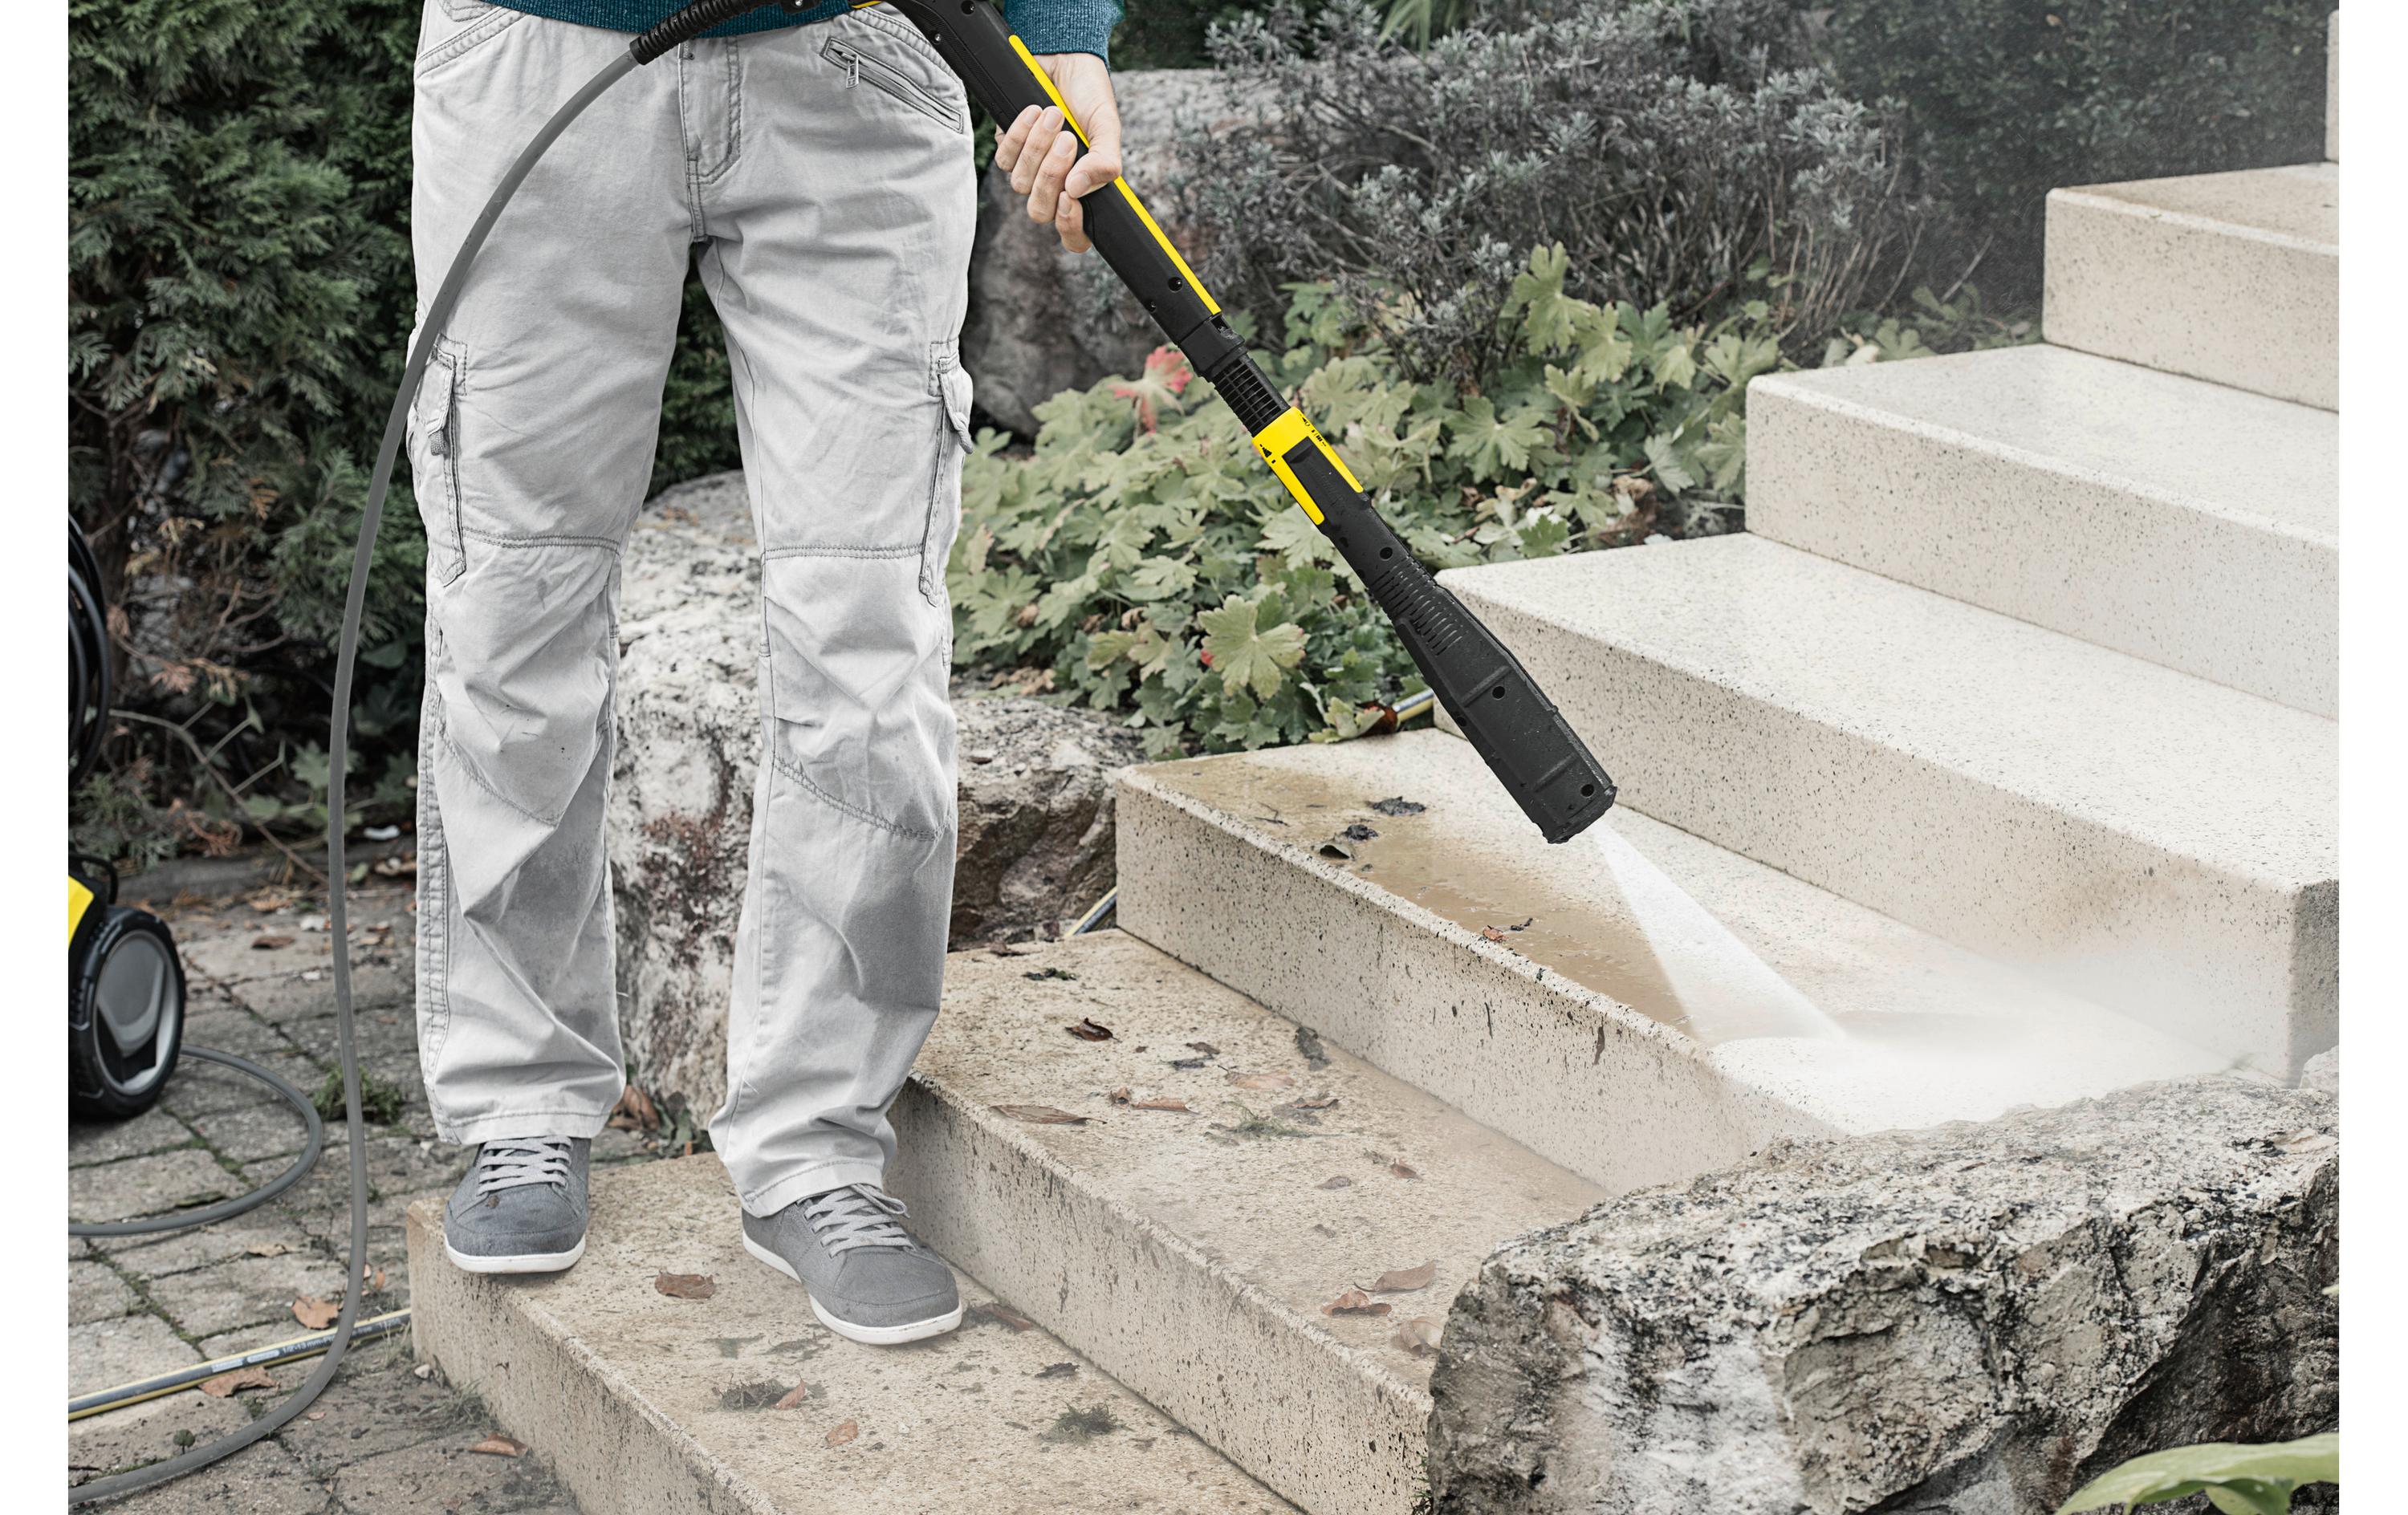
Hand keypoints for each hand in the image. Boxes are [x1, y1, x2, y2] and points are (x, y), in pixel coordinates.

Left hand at [993, 54, 1121, 253]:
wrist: (1065, 58)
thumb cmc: (1089, 94)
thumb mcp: (1107, 126)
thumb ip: (1104, 162)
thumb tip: (1078, 189)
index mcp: (1083, 189)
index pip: (1074, 236)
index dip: (1070, 229)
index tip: (1071, 198)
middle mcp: (1055, 185)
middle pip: (1040, 211)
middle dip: (1050, 177)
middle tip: (1067, 140)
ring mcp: (1029, 169)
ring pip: (1020, 184)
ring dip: (1037, 148)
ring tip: (1055, 114)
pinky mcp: (1008, 148)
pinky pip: (1004, 158)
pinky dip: (1019, 134)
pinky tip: (1034, 110)